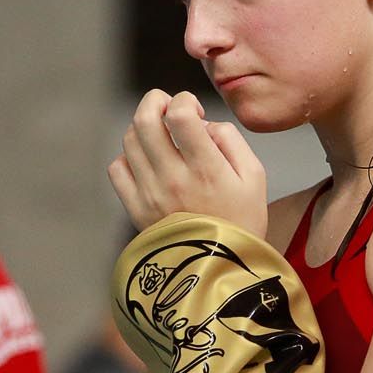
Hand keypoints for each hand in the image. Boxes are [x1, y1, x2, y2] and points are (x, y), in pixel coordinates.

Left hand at [108, 89, 267, 235]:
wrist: (221, 272)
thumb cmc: (243, 221)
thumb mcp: (255, 177)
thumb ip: (231, 140)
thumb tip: (202, 125)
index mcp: (206, 168)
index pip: (179, 114)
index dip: (185, 100)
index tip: (195, 113)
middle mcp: (173, 178)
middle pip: (145, 119)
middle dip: (155, 101)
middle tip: (169, 108)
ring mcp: (150, 194)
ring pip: (129, 139)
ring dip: (144, 128)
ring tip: (162, 137)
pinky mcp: (135, 208)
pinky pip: (117, 168)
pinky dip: (129, 157)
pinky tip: (148, 163)